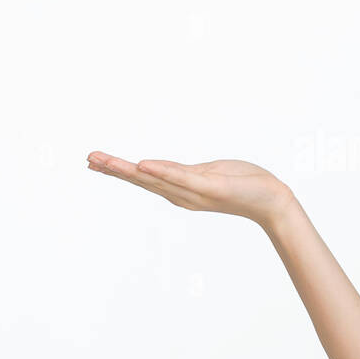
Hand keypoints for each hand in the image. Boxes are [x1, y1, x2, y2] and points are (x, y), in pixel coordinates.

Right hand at [87, 152, 294, 227]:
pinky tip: (144, 166)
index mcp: (180, 188)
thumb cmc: (243, 185)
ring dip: (129, 170)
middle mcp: (182, 194)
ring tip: (105, 161)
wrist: (271, 200)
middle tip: (88, 159)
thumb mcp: (209, 174)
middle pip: (142, 180)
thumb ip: (186, 173)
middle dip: (114, 169)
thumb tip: (170, 170)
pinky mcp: (210, 188)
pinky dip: (162, 172)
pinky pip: (182, 178)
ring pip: (155, 179)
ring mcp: (194, 192)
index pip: (143, 178)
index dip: (118, 170)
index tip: (93, 162)